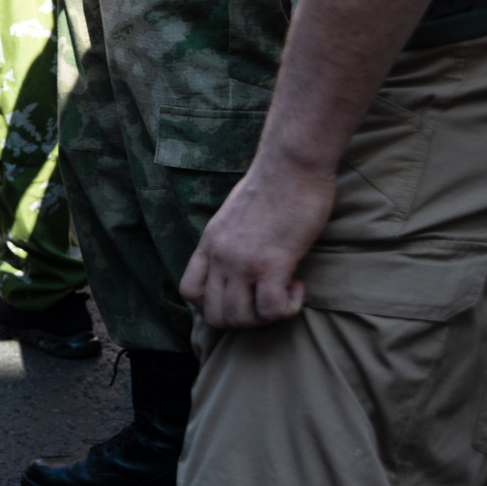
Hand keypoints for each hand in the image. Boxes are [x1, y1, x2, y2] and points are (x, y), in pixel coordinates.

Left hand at [181, 156, 331, 328]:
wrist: (290, 166)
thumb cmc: (271, 186)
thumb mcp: (233, 216)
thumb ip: (229, 242)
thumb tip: (238, 262)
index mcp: (208, 243)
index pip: (189, 291)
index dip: (211, 305)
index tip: (238, 296)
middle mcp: (220, 256)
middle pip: (215, 315)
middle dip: (243, 319)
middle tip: (265, 301)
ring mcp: (243, 262)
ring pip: (241, 319)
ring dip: (266, 317)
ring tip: (283, 293)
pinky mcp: (272, 264)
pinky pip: (272, 310)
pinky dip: (287, 308)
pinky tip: (297, 286)